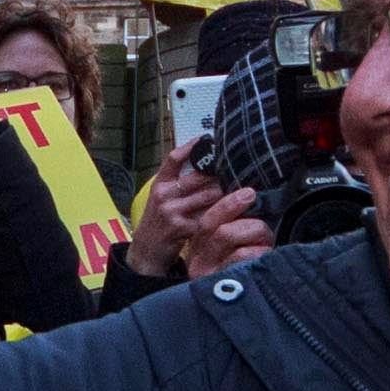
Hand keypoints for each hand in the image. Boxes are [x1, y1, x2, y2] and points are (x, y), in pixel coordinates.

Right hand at [124, 139, 266, 279]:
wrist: (147, 251)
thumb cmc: (160, 222)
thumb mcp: (162, 199)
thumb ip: (179, 185)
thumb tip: (208, 169)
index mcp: (160, 184)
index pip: (174, 158)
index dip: (191, 147)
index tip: (206, 139)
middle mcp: (163, 194)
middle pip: (199, 176)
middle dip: (220, 175)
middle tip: (238, 173)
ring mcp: (171, 211)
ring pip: (208, 195)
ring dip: (226, 195)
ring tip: (243, 193)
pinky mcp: (181, 227)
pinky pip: (208, 216)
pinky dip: (222, 215)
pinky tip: (234, 213)